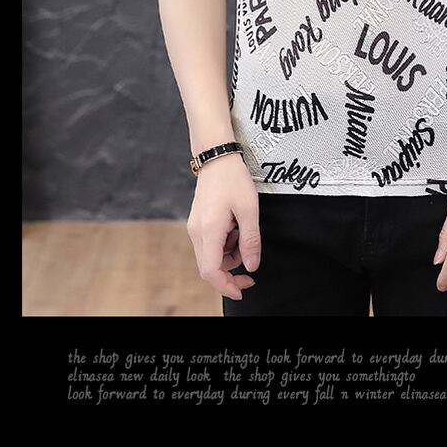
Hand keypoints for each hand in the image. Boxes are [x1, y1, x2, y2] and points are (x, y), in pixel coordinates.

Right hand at [187, 153, 260, 300]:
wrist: (217, 157)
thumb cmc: (232, 178)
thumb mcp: (249, 209)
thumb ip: (250, 240)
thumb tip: (251, 265)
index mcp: (209, 230)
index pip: (211, 271)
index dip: (226, 286)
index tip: (242, 289)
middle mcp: (197, 232)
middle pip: (209, 267)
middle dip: (230, 273)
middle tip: (251, 272)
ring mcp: (195, 227)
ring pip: (210, 256)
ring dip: (229, 255)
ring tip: (243, 234)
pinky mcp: (198, 223)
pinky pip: (210, 244)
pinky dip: (224, 244)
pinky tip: (235, 228)